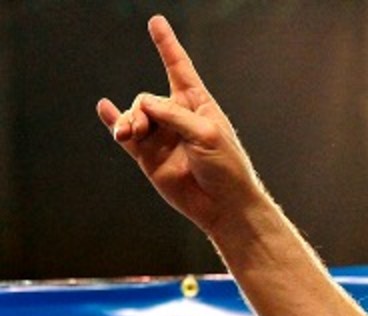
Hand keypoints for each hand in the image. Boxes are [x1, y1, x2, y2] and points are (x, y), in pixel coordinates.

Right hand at [97, 15, 264, 234]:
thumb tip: (143, 105)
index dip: (167, 46)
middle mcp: (178, 117)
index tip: (156, 22)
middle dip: (142, 110)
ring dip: (128, 123)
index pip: (179, 69)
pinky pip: (127, 135)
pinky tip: (105, 109)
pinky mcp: (149, 157)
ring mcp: (162, 137)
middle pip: (148, 99)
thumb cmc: (226, 167)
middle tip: (142, 129)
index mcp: (199, 105)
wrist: (224, 206)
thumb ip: (174, 115)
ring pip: (135, 117)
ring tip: (128, 136)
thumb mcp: (206, 133)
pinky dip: (114, 122)